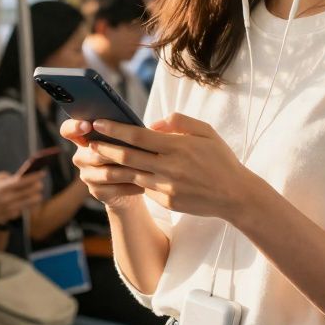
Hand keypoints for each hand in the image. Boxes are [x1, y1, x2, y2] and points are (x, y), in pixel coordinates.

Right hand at [0, 171, 44, 225]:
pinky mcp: (11, 216)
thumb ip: (3, 176)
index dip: (34, 176)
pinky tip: (31, 202)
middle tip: (40, 184)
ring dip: (36, 197)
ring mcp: (10, 208)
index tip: (42, 173)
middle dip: (37, 187)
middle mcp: (7, 198)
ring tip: (38, 194)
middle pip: (29, 191)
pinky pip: (24, 209)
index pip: (22, 181)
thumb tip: (16, 175)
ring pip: (29, 202)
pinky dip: (28, 205)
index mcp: (2, 187)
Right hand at [62, 119, 145, 210]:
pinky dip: (131, 186)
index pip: (68, 130)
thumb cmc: (130, 153)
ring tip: (146, 168)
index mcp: (84, 139)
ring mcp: (87, 175)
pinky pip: (114, 189)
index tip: (88, 125)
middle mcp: (81, 157)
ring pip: (107, 173)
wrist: (130, 184)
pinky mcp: (96, 191)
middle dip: (118, 152)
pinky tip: (145, 185)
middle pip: (95, 153)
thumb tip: (145, 127)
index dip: (74, 127)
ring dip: (128, 171)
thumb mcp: (127, 139)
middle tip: (137, 150)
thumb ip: (126, 130)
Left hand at [84, 113, 251, 219]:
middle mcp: (169, 167)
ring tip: (97, 159)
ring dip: (111, 166)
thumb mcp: (206, 132)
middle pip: (128, 156)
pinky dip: (132, 181)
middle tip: (89, 141)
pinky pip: (145, 188)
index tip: (99, 123)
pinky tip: (121, 174)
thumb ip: (179, 122)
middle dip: (105, 148)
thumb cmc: (220, 159)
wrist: (235, 195)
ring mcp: (166, 187)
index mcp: (177, 147)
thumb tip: (152, 125)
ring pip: (130, 175)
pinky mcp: (167, 202)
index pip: (138, 136)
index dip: (115, 129)